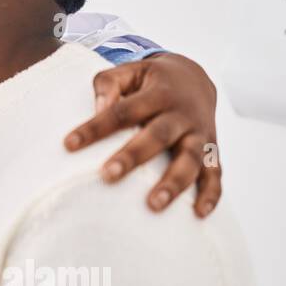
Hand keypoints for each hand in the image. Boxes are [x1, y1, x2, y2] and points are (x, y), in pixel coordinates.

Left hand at [63, 53, 221, 217]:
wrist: (195, 78)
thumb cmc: (149, 82)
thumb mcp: (129, 71)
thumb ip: (109, 85)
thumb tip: (98, 110)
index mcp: (158, 93)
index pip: (122, 110)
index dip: (95, 127)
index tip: (69, 144)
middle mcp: (181, 114)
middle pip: (158, 135)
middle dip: (133, 157)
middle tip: (107, 176)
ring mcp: (200, 133)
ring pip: (191, 159)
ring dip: (174, 183)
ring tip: (153, 206)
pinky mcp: (212, 149)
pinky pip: (216, 174)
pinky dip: (211, 194)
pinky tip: (199, 214)